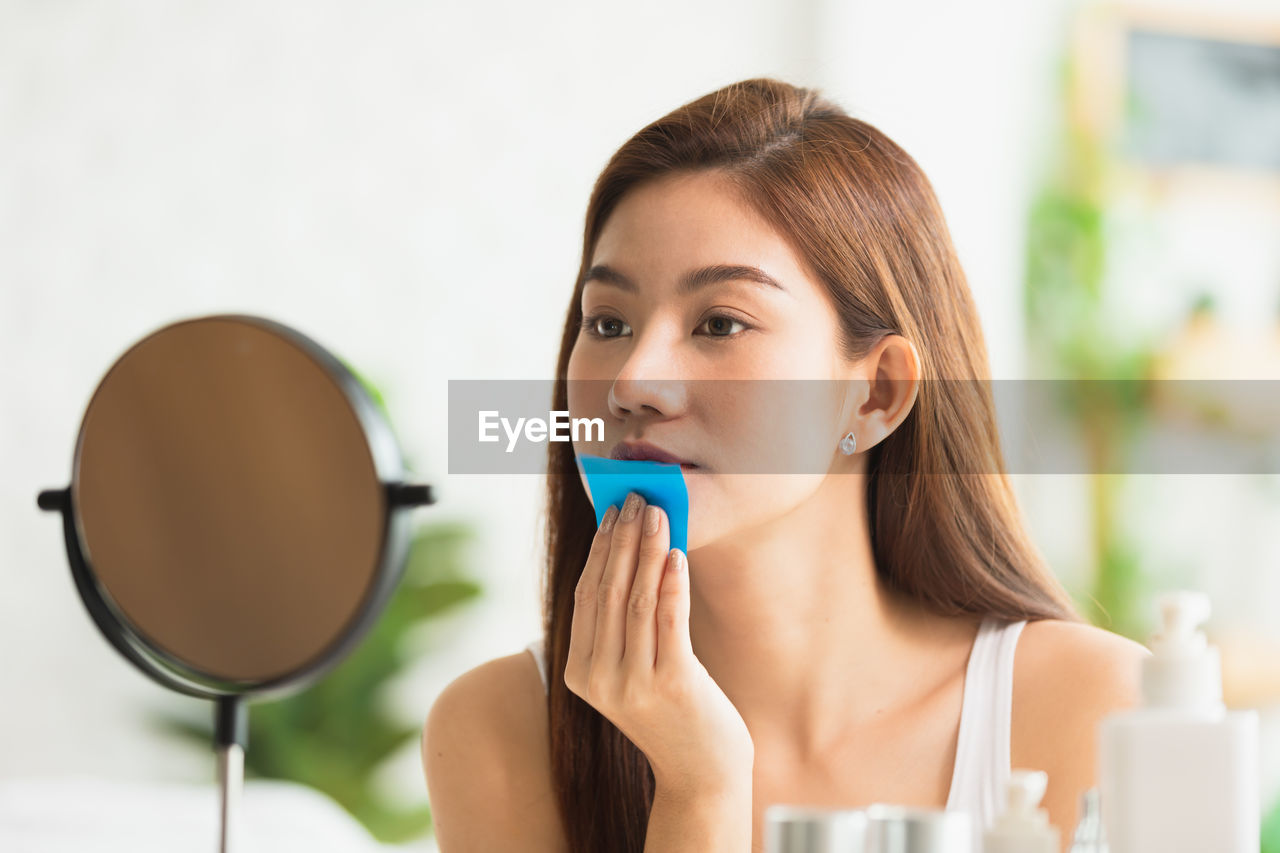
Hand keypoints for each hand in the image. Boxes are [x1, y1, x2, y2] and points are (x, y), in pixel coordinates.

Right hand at [564, 491, 754, 796]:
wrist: (701, 772)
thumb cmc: (671, 713)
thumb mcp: (632, 671)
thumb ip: (621, 627)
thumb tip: (630, 553)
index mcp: (579, 673)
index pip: (585, 596)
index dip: (599, 550)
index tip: (612, 512)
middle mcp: (599, 679)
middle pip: (608, 591)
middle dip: (623, 539)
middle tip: (636, 499)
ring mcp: (633, 684)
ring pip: (636, 600)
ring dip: (648, 550)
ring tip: (658, 514)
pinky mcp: (673, 684)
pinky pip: (669, 619)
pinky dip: (672, 581)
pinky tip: (676, 553)